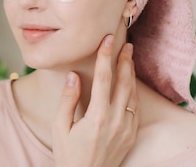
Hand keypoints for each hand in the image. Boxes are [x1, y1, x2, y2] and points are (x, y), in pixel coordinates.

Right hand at [52, 35, 138, 166]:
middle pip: (124, 83)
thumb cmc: (68, 155)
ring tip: (130, 58)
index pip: (104, 79)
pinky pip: (136, 108)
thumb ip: (68, 100)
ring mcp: (126, 129)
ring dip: (131, 74)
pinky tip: (130, 83)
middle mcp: (116, 121)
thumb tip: (73, 76)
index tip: (108, 40)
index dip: (105, 56)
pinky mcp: (130, 136)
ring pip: (133, 94)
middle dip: (125, 61)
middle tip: (126, 44)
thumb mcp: (59, 127)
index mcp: (97, 117)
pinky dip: (133, 92)